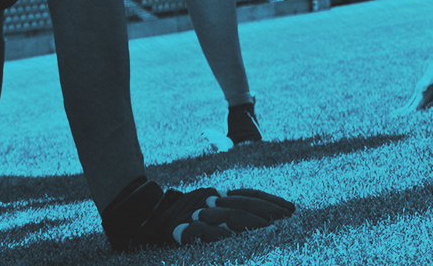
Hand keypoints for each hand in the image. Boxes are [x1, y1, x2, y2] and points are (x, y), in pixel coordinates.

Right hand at [101, 178, 294, 251]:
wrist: (142, 217)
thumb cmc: (178, 214)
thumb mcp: (205, 206)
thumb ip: (226, 209)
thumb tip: (257, 218)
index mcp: (216, 193)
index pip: (249, 195)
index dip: (270, 201)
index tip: (291, 208)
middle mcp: (208, 200)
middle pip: (243, 204)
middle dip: (268, 211)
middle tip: (289, 218)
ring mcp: (195, 214)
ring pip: (227, 216)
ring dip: (250, 222)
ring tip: (270, 227)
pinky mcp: (180, 229)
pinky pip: (201, 232)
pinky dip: (216, 234)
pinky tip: (231, 238)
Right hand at [395, 53, 432, 113]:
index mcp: (425, 92)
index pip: (414, 109)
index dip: (407, 117)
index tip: (397, 121)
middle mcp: (420, 89)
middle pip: (410, 104)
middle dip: (403, 112)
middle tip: (392, 117)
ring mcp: (422, 85)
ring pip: (416, 99)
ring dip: (416, 107)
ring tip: (403, 114)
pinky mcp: (426, 82)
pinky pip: (422, 95)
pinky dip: (423, 101)